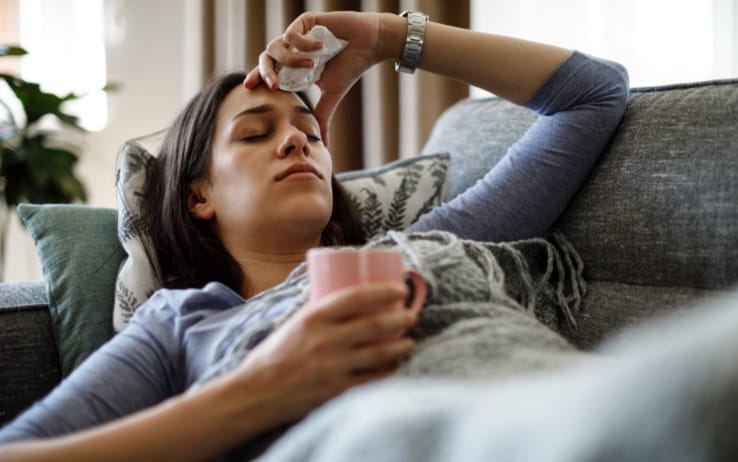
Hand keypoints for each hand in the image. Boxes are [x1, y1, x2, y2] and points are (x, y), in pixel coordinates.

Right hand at [227, 281, 417, 427]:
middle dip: (400, 318)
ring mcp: (333, 367)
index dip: (383, 290)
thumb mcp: (294, 323)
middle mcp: (325, 340)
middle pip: (374, 324)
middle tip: (411, 315)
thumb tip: (351, 300)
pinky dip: (388, 370)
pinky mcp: (336, 390)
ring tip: (409, 342)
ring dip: (401, 346)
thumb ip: (321, 313)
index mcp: (313, 317)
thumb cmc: (274, 355)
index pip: (356, 296)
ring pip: (379, 353)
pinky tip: (395, 365)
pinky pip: (372, 379)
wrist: (256, 393)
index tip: (400, 288)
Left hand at [244, 11, 390, 144]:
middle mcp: (292, 49)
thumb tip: (324, 144)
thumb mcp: (331, 96)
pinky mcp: (305, 21)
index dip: (257, 78)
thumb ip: (321, 116)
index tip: (248, 88)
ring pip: (275, 46)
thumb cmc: (350, 68)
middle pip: (265, 58)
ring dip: (291, 59)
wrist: (368, 46)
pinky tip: (322, 47)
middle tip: (273, 85)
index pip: (269, 72)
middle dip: (265, 72)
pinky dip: (304, 44)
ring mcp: (298, 35)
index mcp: (294, 67)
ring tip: (312, 65)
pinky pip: (292, 34)